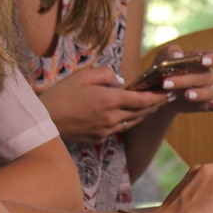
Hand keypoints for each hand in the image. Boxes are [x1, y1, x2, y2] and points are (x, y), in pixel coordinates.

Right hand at [39, 65, 169, 143]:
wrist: (44, 121)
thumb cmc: (61, 94)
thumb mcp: (83, 75)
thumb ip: (106, 74)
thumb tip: (121, 81)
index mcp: (109, 100)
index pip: (141, 100)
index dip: (157, 97)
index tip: (168, 92)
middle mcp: (111, 118)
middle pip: (141, 113)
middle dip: (155, 105)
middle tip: (166, 97)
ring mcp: (106, 130)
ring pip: (132, 122)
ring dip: (144, 114)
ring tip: (153, 106)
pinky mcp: (99, 138)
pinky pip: (119, 129)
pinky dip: (129, 121)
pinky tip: (131, 115)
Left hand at [154, 45, 212, 114]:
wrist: (158, 91)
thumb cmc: (163, 70)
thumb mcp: (163, 57)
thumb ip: (169, 53)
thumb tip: (177, 55)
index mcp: (202, 59)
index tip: (203, 61)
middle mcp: (208, 74)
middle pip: (207, 76)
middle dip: (186, 79)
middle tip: (166, 83)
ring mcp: (207, 90)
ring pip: (209, 91)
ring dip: (198, 93)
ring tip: (186, 96)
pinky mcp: (204, 104)